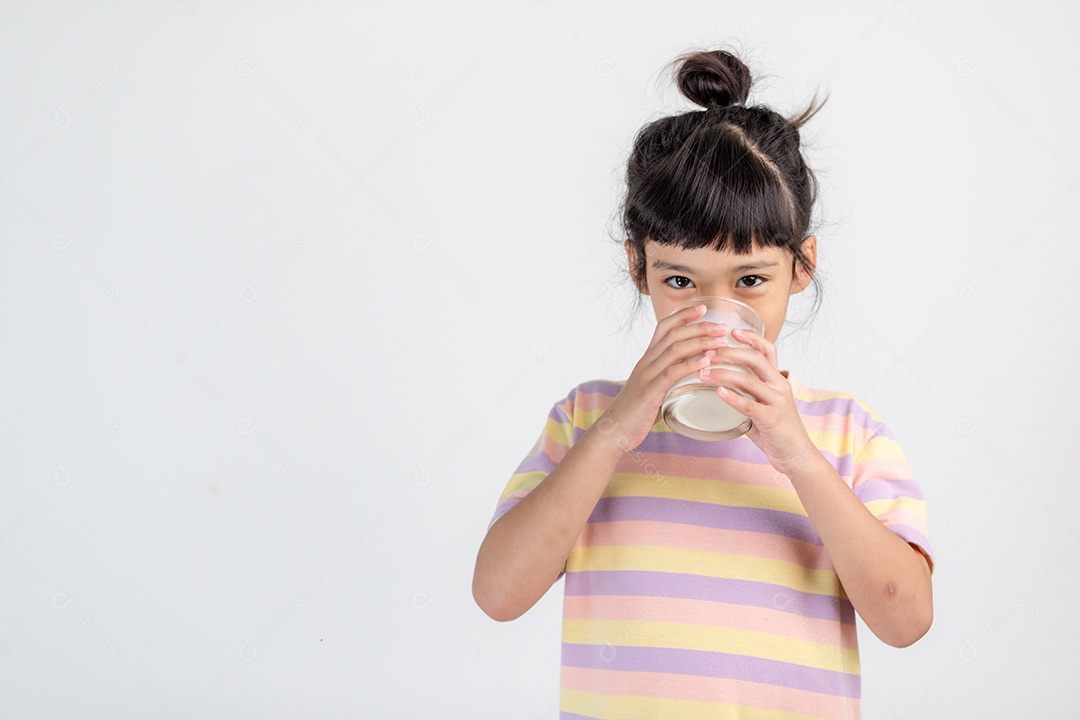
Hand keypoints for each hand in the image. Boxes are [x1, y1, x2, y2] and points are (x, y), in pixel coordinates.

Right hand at [593, 303, 728, 454]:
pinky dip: (691, 364)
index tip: (704, 308)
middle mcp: (646, 362)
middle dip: (700, 327)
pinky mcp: (649, 391)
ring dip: (701, 342)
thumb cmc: (636, 413)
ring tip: (721, 341)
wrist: (614, 431)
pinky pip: (672, 372)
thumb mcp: (652, 388)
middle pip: (673, 334)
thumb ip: (667, 378)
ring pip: (674, 349)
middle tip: (723, 327)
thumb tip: (688, 375)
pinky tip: (706, 361)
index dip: (683, 315)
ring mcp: (647, 375)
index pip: (664, 327)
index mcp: (647, 359)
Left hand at [700, 327, 817, 475]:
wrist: (795, 454)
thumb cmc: (775, 429)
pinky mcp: (772, 418)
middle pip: (755, 359)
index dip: (751, 337)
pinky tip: (718, 392)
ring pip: (749, 380)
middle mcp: (779, 385)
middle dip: (729, 352)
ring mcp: (777, 401)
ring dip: (723, 374)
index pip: (767, 350)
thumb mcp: (764, 404)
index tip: (731, 330)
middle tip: (707, 352)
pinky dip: (732, 397)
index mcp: (777, 379)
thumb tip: (720, 384)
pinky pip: (749, 404)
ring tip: (703, 372)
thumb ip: (748, 392)